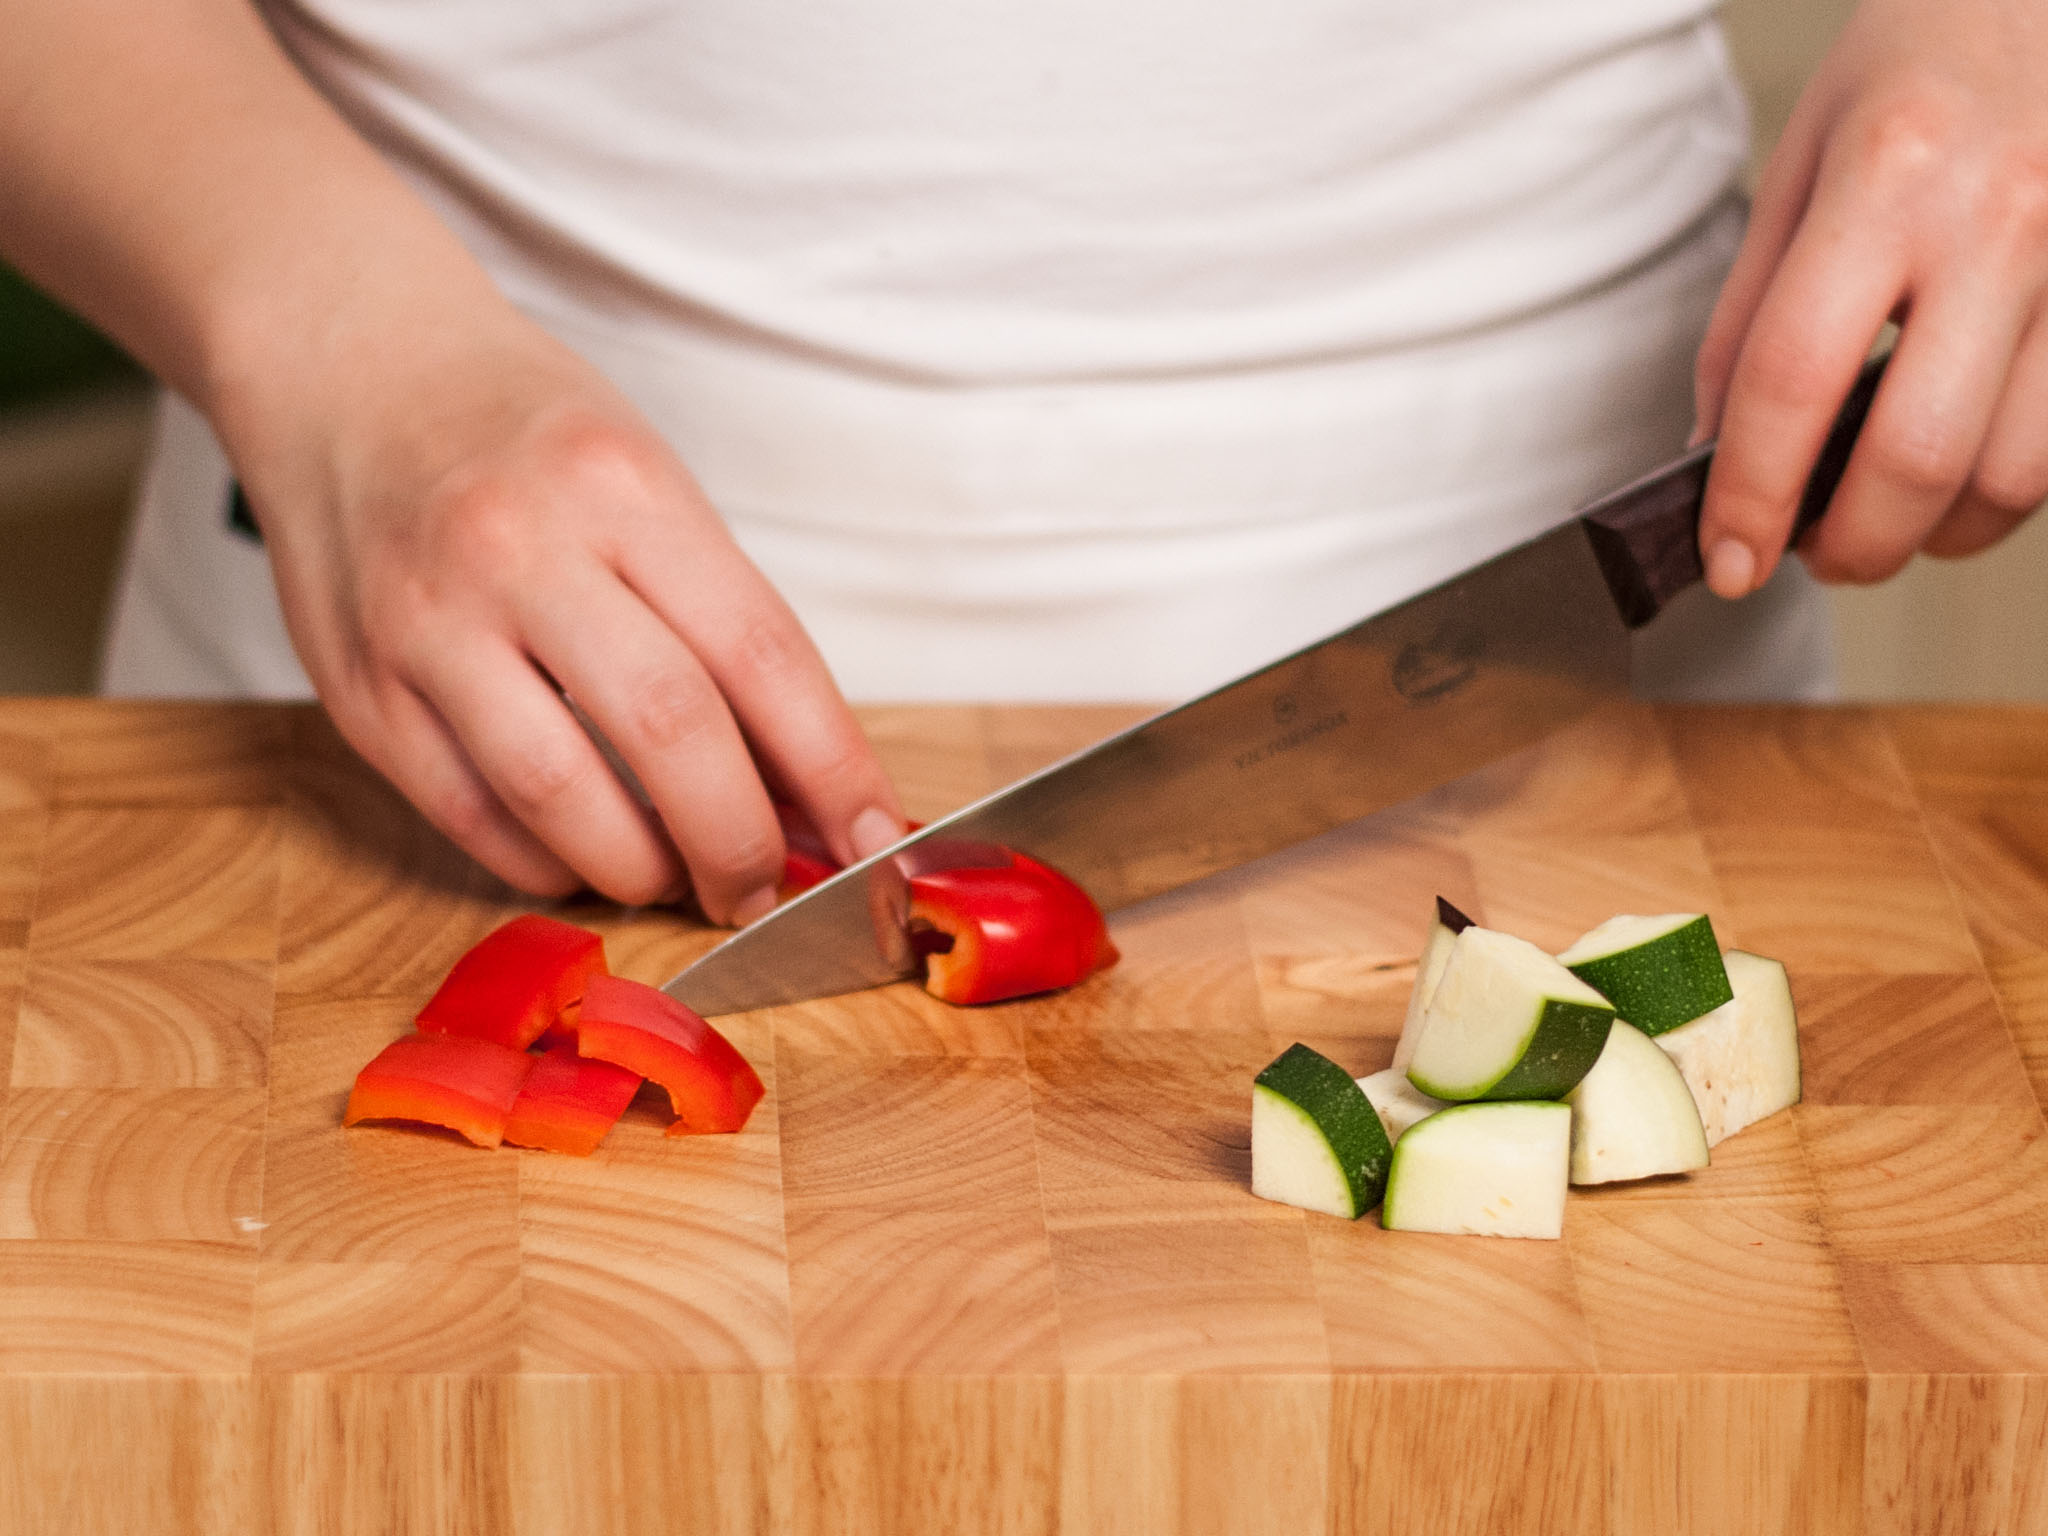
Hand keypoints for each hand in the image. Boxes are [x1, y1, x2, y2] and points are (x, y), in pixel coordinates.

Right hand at [234, 302, 903, 921]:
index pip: (761, 653)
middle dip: (739, 840)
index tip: (874, 840)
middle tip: (763, 887)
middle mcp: (518, 550)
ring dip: (642, 869)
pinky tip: (582, 856)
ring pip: (561, 797)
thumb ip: (720, 621)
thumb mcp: (647, 481)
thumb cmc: (525, 434)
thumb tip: (804, 782)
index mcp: (620, 487)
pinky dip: (546, 862)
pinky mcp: (358, 690)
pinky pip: (469, 817)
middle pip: (668, 734)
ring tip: (675, 877)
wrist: (348, 364)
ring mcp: (426, 623)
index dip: (833, 767)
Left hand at [1693, 0, 2047, 594]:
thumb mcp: (1800, 161)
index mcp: (1892, 174)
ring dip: (1933, 535)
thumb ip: (1749, 316)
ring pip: (2012, 477)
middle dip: (1846, 546)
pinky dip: (2001, 489)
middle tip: (1808, 554)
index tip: (1726, 558)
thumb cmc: (1923, 64)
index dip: (1748, 497)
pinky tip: (1958, 467)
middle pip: (1915, 458)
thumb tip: (1715, 453)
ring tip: (1884, 517)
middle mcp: (2004, 220)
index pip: (1793, 382)